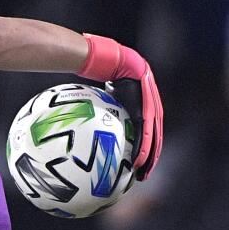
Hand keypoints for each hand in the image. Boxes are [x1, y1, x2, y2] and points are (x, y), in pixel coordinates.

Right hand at [78, 34, 163, 179]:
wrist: (105, 56)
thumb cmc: (95, 68)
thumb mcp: (98, 89)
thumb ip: (96, 100)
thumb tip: (75, 109)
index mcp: (138, 98)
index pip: (145, 124)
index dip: (144, 143)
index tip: (137, 159)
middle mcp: (148, 100)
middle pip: (153, 133)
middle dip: (151, 154)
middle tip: (144, 172)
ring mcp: (150, 101)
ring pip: (153, 134)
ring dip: (150, 155)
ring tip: (144, 172)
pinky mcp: (146, 104)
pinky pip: (146, 129)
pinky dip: (145, 146)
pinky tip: (140, 161)